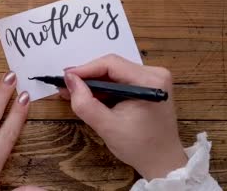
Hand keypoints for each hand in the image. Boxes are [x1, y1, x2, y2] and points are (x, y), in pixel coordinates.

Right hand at [59, 54, 187, 179]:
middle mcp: (155, 74)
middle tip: (66, 86)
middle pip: (112, 66)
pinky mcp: (149, 85)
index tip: (65, 77)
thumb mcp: (106, 126)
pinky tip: (89, 95)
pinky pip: (120, 80)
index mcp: (150, 81)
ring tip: (73, 92)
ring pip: (114, 72)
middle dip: (88, 76)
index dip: (85, 69)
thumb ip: (85, 103)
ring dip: (94, 82)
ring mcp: (153, 79)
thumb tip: (69, 80)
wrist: (162, 162)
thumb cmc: (139, 147)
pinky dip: (104, 87)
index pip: (111, 64)